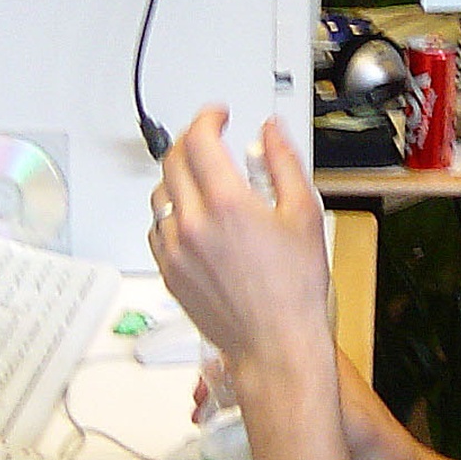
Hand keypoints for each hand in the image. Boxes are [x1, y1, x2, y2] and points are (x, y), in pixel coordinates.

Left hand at [149, 110, 330, 387]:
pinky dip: (171, 213)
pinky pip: (156, 228)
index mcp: (226, 203)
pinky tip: (195, 220)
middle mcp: (192, 223)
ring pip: (159, 193)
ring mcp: (174, 249)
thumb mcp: (304, 214)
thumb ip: (283, 163)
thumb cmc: (294, 289)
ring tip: (204, 182)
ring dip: (178, 177)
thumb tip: (270, 131)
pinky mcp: (168, 271)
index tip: (219, 116)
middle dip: (191, 141)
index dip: (207, 117)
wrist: (275, 343)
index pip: (198, 139)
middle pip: (172, 160)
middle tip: (211, 141)